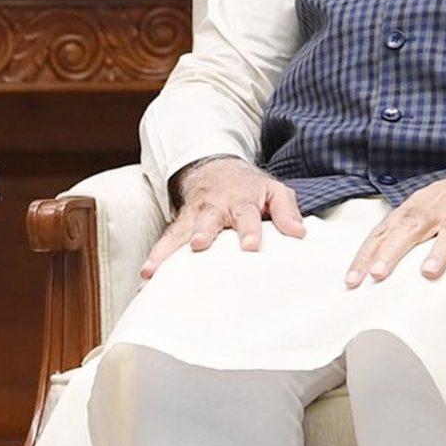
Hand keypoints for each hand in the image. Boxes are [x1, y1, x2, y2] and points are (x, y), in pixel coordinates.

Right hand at [140, 158, 304, 279]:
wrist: (215, 169)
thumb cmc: (249, 188)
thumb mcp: (274, 191)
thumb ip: (287, 211)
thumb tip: (298, 235)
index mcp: (240, 200)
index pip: (246, 214)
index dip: (248, 230)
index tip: (251, 246)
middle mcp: (213, 208)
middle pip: (207, 220)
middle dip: (202, 233)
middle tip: (199, 246)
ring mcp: (193, 217)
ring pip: (178, 233)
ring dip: (166, 252)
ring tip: (154, 272)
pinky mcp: (179, 226)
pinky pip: (166, 241)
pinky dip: (155, 257)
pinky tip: (146, 276)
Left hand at [345, 164, 445, 288]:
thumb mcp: (423, 212)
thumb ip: (401, 234)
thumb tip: (372, 268)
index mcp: (414, 207)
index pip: (384, 231)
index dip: (366, 255)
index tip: (352, 281)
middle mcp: (436, 208)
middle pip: (411, 227)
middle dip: (392, 251)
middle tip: (377, 274)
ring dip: (438, 253)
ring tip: (427, 274)